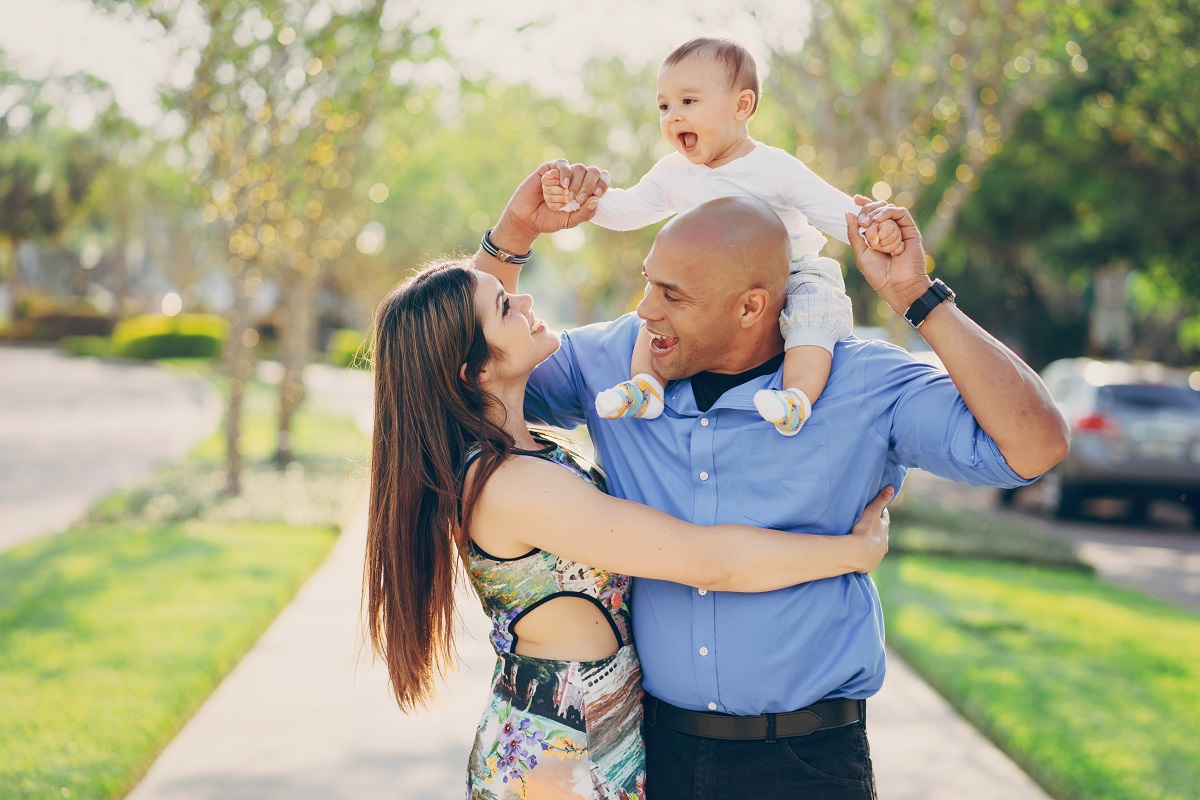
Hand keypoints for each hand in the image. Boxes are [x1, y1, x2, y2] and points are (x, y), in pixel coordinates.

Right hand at [491, 160, 609, 252]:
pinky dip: (564, 174)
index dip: (603, 183)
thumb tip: (596, 199)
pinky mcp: (550, 169)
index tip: (597, 195)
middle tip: (577, 199)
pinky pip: (562, 164)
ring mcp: (564, 173)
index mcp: (585, 191)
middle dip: (588, 186)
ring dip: (572, 185)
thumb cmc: (549, 220)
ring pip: (578, 169)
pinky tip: (561, 184)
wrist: (527, 218)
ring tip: (563, 197)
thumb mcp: (570, 221)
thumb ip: (585, 213)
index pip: (602, 179)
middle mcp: (576, 180)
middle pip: (592, 172)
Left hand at [846, 195, 931, 313]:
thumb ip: (854, 233)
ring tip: (868, 224)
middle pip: (879, 209)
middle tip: (862, 221)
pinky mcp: (910, 230)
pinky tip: (878, 220)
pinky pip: (900, 213)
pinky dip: (888, 213)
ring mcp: (900, 230)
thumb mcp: (860, 253)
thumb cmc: (879, 274)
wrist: (897, 285)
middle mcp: (889, 230)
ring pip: (888, 209)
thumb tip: (848, 212)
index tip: (854, 200)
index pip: (871, 214)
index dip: (864, 204)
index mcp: (877, 235)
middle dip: (867, 210)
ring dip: (876, 214)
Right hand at [847, 486, 892, 572]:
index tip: (879, 509)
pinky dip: (869, 557)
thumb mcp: (871, 512)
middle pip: (883, 534)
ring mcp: (879, 554)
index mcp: (884, 529)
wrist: (858, 554)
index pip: (884, 518)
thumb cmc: (864, 531)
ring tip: (868, 544)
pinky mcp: (872, 564)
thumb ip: (881, 500)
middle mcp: (884, 543)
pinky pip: (872, 560)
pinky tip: (865, 558)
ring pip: (879, 548)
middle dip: (879, 530)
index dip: (882, 513)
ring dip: (875, 545)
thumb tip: (892, 487)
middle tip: (872, 526)